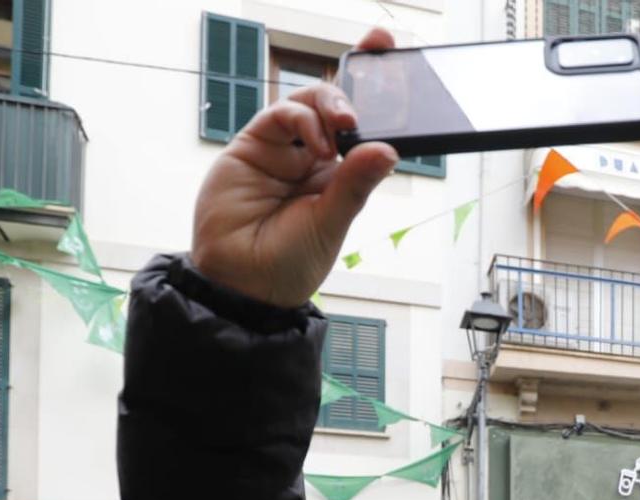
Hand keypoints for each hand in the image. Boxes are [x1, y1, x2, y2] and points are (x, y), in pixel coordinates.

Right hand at [189, 28, 400, 308]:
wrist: (241, 284)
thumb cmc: (289, 263)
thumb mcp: (332, 224)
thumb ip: (355, 185)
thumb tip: (387, 150)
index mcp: (339, 176)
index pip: (362, 129)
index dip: (378, 100)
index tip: (398, 76)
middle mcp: (311, 157)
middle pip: (336, 106)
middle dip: (357, 85)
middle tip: (376, 78)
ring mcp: (282, 149)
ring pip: (310, 103)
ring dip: (332, 102)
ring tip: (346, 123)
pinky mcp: (253, 145)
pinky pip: (280, 116)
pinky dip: (303, 118)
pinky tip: (318, 142)